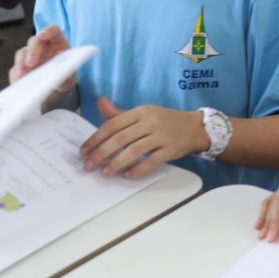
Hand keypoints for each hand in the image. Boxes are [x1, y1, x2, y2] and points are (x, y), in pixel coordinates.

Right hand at [10, 25, 70, 84]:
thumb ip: (63, 75)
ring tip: (21, 76)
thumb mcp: (69, 78)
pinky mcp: (22, 67)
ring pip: (22, 53)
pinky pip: (15, 68)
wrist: (57, 89)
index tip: (42, 35)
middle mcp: (42, 46)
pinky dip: (16, 75)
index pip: (53, 31)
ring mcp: (30, 55)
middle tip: (30, 63)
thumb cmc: (66, 78)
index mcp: (58, 43)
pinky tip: (17, 82)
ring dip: (20, 63)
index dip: (48, 31)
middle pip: (34, 41)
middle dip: (32, 51)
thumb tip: (54, 75)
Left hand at [80, 97, 205, 177]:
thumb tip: (99, 103)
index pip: (113, 124)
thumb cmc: (164, 120)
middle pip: (120, 138)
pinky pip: (151, 161)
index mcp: (139, 112)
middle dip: (102, 153)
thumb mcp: (143, 113)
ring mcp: (161, 136)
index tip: (84, 151)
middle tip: (89, 166)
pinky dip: (138, 169)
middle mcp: (149, 122)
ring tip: (105, 173)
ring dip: (117, 163)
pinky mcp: (170, 149)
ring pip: (134, 150)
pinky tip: (127, 175)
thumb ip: (120, 113)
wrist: (194, 127)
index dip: (96, 138)